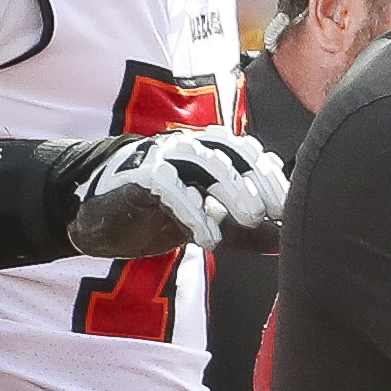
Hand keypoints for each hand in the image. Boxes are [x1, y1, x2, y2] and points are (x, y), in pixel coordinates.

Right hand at [69, 130, 287, 259]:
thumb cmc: (157, 213)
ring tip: (251, 219)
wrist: (99, 215)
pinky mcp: (139, 176)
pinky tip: (208, 239)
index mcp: (210, 153)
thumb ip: (245, 232)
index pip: (251, 154)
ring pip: (205, 161)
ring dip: (233, 188)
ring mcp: (163, 157)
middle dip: (260, 180)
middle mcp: (191, 148)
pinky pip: (169, 185)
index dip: (274, 177)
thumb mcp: (209, 223)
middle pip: (234, 153)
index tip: (291, 208)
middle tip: (277, 212)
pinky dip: (192, 210)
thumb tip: (288, 242)